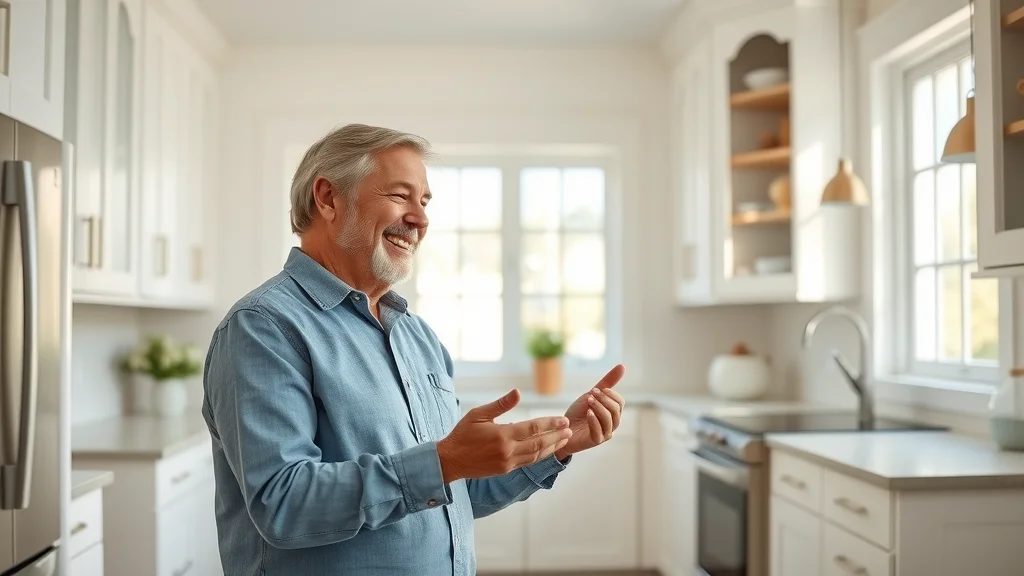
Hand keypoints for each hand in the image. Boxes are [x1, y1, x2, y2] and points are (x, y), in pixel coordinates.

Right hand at [436, 389, 572, 482]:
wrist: (450, 461)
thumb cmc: (462, 434)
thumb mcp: (478, 414)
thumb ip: (500, 405)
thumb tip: (517, 392)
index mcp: (502, 435)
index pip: (533, 428)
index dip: (550, 423)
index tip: (563, 419)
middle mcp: (508, 451)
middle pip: (539, 443)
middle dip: (556, 436)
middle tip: (569, 429)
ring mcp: (508, 462)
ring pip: (536, 455)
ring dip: (552, 447)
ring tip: (564, 439)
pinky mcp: (505, 470)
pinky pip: (528, 462)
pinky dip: (541, 456)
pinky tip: (548, 450)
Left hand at [555, 364, 625, 460]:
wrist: (561, 427)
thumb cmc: (578, 412)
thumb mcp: (591, 394)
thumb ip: (607, 382)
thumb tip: (622, 366)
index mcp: (612, 413)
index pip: (620, 402)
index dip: (610, 394)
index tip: (597, 390)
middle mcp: (611, 424)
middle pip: (616, 411)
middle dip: (604, 400)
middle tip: (591, 395)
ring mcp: (604, 434)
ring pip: (609, 421)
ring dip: (599, 408)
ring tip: (589, 402)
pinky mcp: (595, 441)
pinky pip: (599, 432)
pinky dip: (594, 420)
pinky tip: (588, 413)